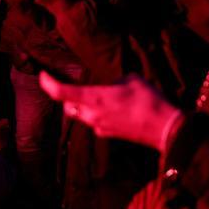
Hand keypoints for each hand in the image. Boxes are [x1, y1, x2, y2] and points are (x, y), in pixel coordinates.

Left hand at [39, 72, 182, 152]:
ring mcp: (98, 127)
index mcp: (94, 98)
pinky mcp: (107, 134)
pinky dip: (97, 114)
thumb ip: (115, 81)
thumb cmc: (149, 100)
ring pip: (80, 115)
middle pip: (68, 106)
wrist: (165, 129)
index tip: (43, 74)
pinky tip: (114, 109)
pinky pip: (94, 122)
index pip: (60, 92)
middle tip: (76, 85)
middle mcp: (91, 115)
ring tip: (102, 96)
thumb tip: (111, 86)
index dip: (47, 83)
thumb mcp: (132, 80)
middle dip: (68, 96)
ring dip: (83, 106)